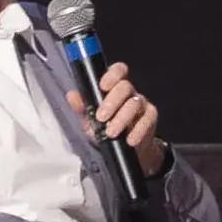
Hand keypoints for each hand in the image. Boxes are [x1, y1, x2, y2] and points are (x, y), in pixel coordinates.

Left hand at [91, 59, 167, 176]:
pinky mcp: (150, 118)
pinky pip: (147, 119)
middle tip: (101, 117)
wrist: (125, 150)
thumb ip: (81, 108)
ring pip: (135, 104)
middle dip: (112, 102)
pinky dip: (138, 131)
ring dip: (122, 118)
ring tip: (111, 133)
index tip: (103, 86)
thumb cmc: (105, 129)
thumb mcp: (89, 120)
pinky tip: (129, 140)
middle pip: (125, 87)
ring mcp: (142, 104)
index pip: (118, 71)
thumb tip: (71, 95)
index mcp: (115, 87)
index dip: (112, 74)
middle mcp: (130, 92)